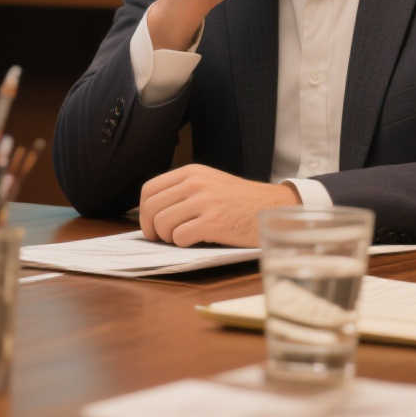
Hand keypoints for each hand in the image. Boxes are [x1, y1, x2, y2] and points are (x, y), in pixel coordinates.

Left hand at [137, 164, 297, 246]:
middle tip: (161, 238)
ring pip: (162, 223)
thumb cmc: (240, 201)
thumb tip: (152, 212)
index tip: (150, 225)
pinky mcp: (213, 222)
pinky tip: (195, 241)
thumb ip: (184, 190)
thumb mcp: (210, 183)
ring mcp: (204, 202)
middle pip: (152, 208)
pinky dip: (182, 243)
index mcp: (191, 172)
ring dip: (168, 237)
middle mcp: (195, 183)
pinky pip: (179, 237)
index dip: (143, 211)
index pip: (149, 189)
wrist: (272, 208)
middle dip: (151, 228)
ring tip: (182, 238)